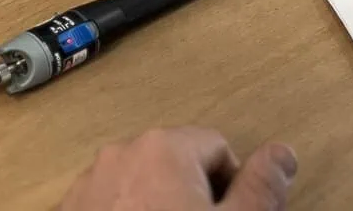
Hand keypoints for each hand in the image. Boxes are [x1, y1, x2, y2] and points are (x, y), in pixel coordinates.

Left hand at [60, 128, 298, 210]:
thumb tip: (283, 152)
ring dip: (160, 210)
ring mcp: (88, 183)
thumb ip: (261, 189)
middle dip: (194, 200)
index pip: (217, 149)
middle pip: (176, 166)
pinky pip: (111, 205)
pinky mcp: (69, 210)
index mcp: (164, 148)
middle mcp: (120, 153)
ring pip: (142, 188)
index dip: (233, 188)